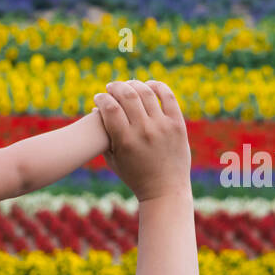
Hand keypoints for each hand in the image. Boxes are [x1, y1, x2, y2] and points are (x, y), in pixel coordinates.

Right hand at [92, 79, 190, 201]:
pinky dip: (157, 87)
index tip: (98, 97)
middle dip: (116, 87)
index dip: (102, 98)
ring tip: (128, 85)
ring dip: (134, 84)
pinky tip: (148, 86)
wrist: (165, 189)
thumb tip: (97, 111)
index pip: (110, 108)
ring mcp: (162, 126)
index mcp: (125, 141)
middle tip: (111, 87)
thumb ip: (105, 136)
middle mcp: (144, 131)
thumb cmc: (135, 176)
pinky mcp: (177, 124)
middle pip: (127, 96)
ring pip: (146, 93)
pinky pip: (168, 97)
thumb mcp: (114, 160)